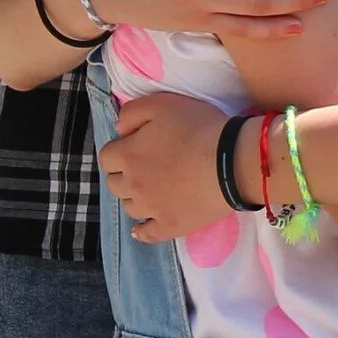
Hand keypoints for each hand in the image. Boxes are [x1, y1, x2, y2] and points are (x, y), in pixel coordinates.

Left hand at [101, 93, 233, 242]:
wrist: (231, 161)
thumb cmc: (199, 128)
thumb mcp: (163, 103)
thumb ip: (133, 112)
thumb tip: (119, 129)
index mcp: (129, 155)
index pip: (107, 157)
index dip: (119, 150)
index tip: (135, 145)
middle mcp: (133, 185)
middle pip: (115, 184)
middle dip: (125, 174)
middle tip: (146, 166)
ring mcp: (150, 209)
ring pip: (129, 207)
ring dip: (135, 198)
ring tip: (152, 190)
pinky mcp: (170, 226)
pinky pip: (147, 234)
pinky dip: (141, 231)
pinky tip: (141, 228)